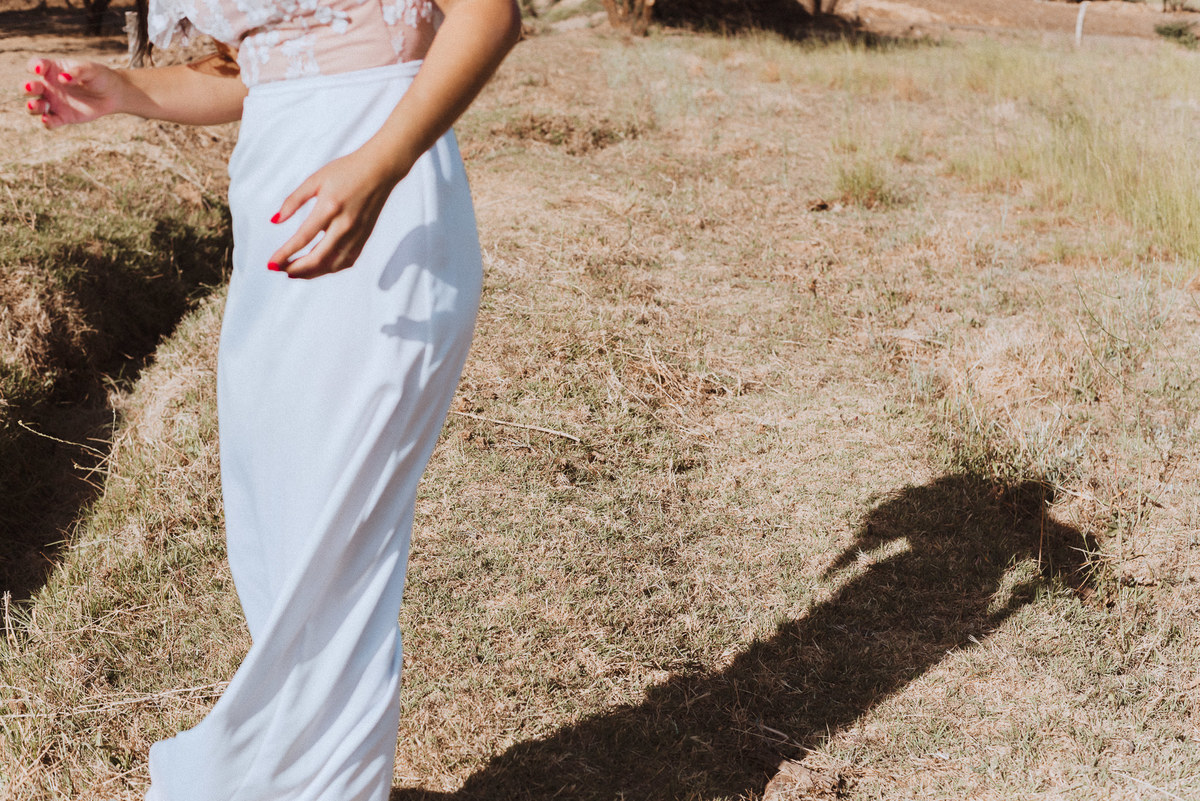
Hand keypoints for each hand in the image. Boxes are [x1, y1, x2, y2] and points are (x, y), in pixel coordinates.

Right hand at [22, 58, 124, 128]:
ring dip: (32, 107)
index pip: (35, 65)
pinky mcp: (63, 117)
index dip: (33, 66)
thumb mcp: (91, 70)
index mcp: (52, 70)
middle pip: (28, 87)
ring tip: (38, 105)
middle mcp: (49, 86)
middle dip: (26, 88)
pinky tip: (48, 120)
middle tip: (32, 88)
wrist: (112, 94)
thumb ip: (77, 72)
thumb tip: (62, 79)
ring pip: (35, 107)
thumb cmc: (99, 77)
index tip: (40, 69)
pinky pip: (50, 122)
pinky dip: (47, 122)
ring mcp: (54, 102)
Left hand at [267, 146, 409, 279]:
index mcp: (329, 207)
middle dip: (296, 268)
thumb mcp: (315, 180)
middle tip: (279, 270)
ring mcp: (356, 234)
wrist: (380, 170)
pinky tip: (318, 268)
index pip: (303, 238)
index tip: (271, 263)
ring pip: (332, 264)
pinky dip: (330, 269)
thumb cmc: (346, 171)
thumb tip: (274, 220)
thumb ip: (293, 201)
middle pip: (318, 257)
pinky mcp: (364, 238)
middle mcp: (344, 225)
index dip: (285, 254)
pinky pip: (346, 261)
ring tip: (294, 273)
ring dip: (312, 273)